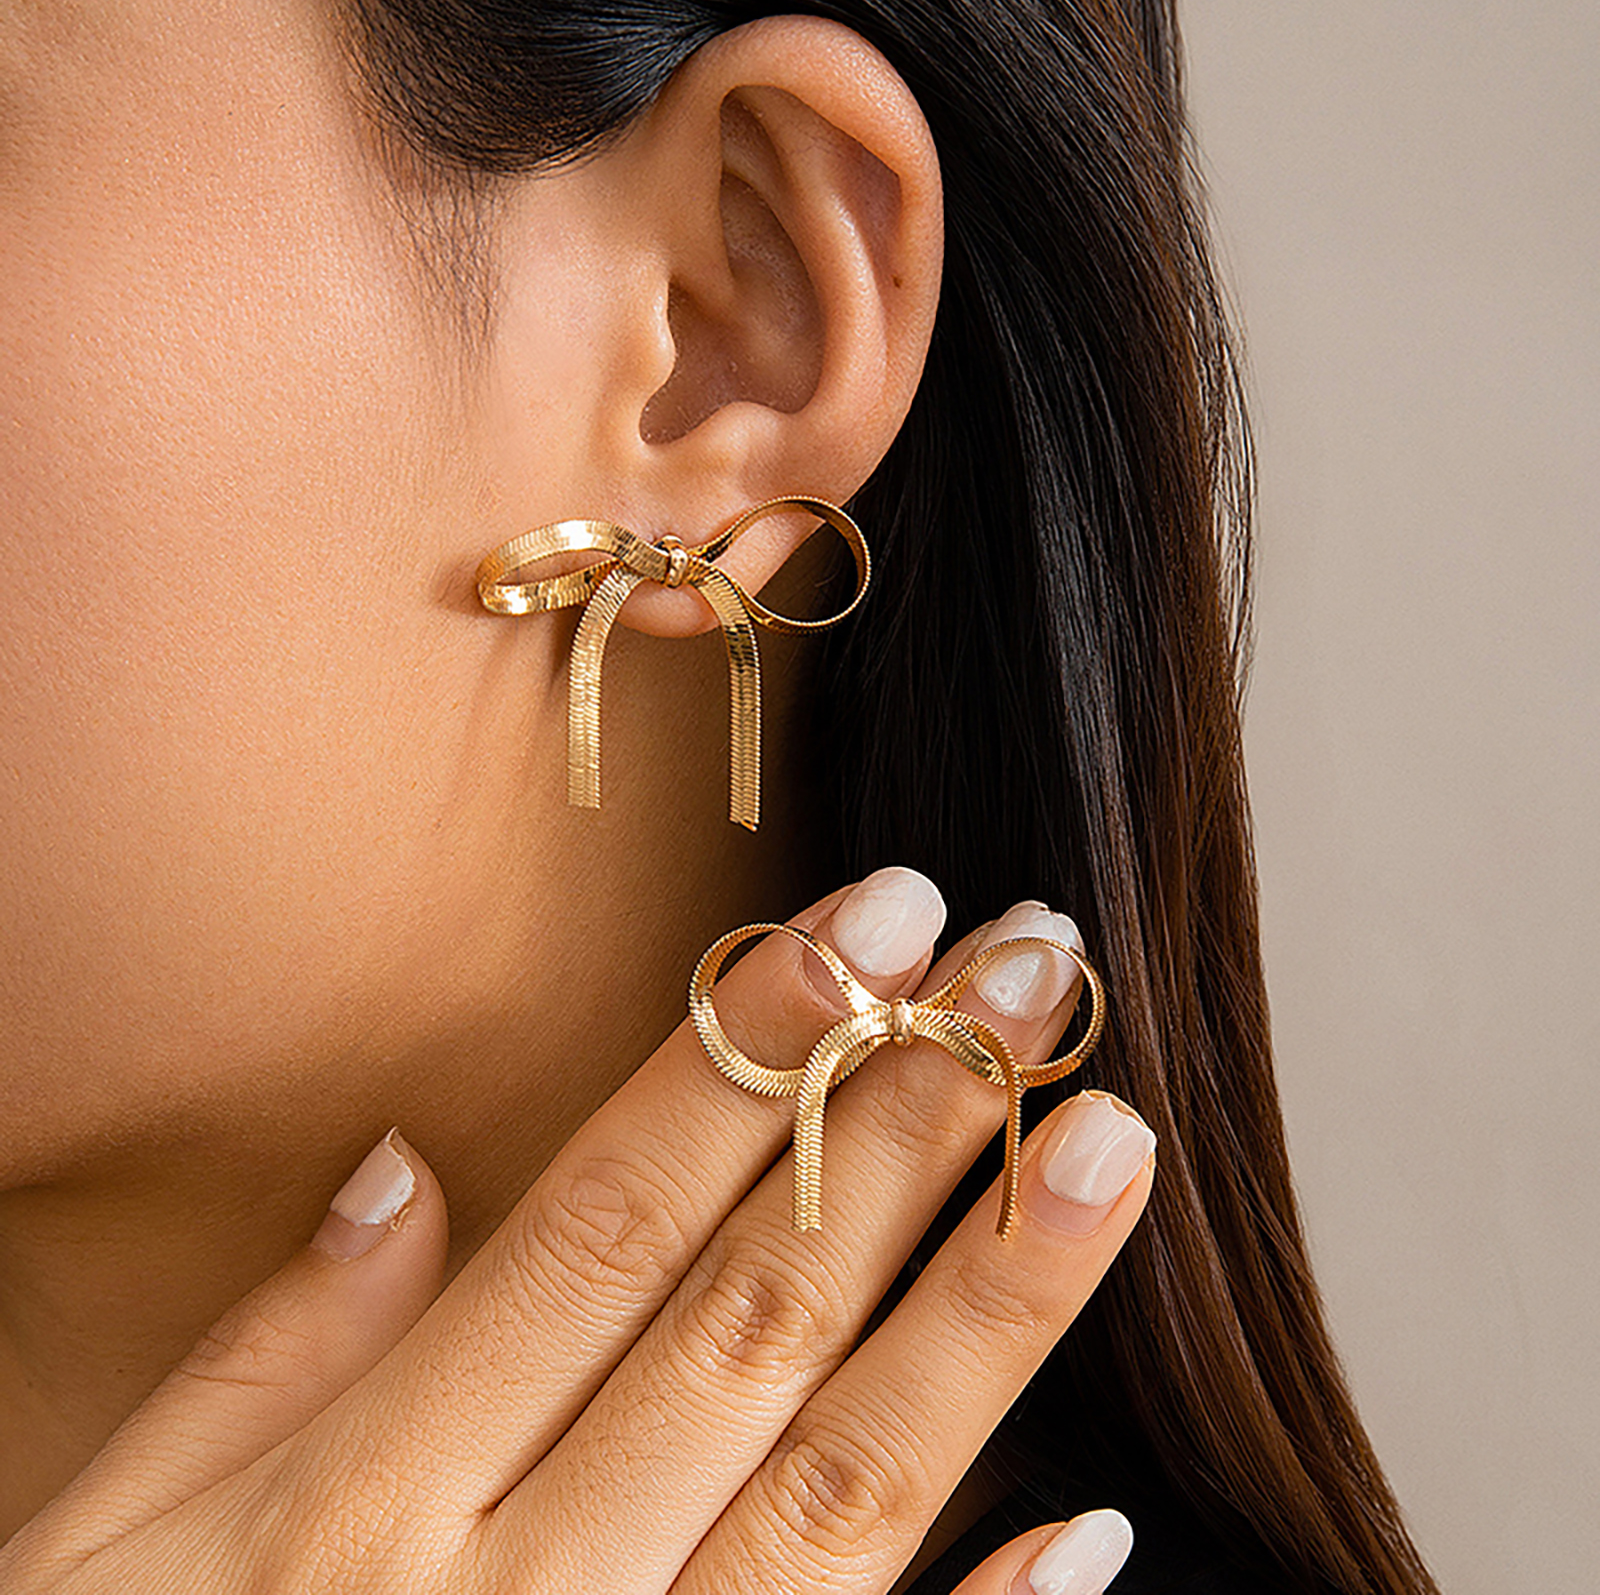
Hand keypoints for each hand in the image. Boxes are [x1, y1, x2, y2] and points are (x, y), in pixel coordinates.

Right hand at [0, 868, 1153, 1593]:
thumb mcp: (112, 1541)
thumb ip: (274, 1350)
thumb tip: (401, 1164)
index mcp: (379, 1493)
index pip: (607, 1217)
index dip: (751, 1056)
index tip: (872, 925)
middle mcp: (522, 1590)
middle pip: (754, 1311)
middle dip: (907, 1123)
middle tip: (1033, 971)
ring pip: (845, 1483)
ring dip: (989, 1310)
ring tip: (1106, 1152)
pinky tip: (1101, 1526)